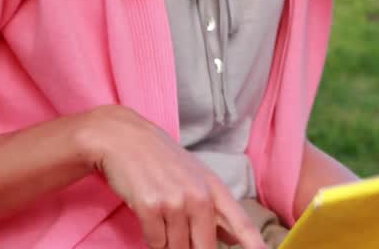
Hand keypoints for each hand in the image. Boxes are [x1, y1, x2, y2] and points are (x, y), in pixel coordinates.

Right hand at [75, 106, 265, 248]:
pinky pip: (156, 243)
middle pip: (205, 246)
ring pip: (177, 248)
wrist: (125, 139)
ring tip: (163, 224)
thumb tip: (233, 240)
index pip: (241, 222)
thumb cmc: (162, 161)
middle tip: (184, 242)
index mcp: (214, 188)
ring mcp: (175, 201)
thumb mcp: (196, 179)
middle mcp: (199, 195)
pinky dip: (153, 241)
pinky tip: (151, 223)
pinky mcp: (150, 207)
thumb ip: (215, 211)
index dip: (254, 243)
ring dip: (170, 246)